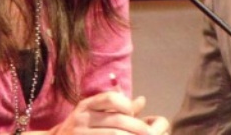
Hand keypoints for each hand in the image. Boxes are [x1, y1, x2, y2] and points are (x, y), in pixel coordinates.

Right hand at [49, 91, 169, 133]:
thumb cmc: (81, 127)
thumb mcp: (95, 113)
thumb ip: (118, 107)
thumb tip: (142, 100)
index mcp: (86, 105)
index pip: (109, 98)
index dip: (126, 104)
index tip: (135, 114)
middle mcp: (82, 118)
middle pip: (116, 121)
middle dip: (136, 128)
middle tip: (150, 133)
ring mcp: (80, 133)